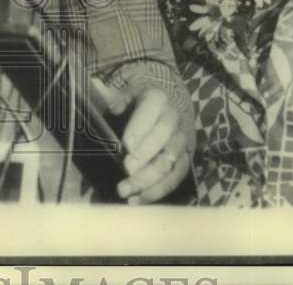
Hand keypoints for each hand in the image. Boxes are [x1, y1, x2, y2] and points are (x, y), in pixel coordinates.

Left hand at [113, 86, 193, 203]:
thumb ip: (116, 98)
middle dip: (144, 160)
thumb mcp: (128, 92)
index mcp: (158, 100)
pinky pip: (176, 178)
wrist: (171, 103)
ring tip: (129, 194)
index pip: (149, 116)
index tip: (124, 147)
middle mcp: (174, 120)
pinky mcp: (186, 159)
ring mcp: (182, 141)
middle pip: (162, 142)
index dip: (138, 132)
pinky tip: (140, 200)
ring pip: (170, 164)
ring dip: (149, 182)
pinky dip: (158, 191)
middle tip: (126, 172)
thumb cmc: (141, 100)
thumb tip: (106, 100)